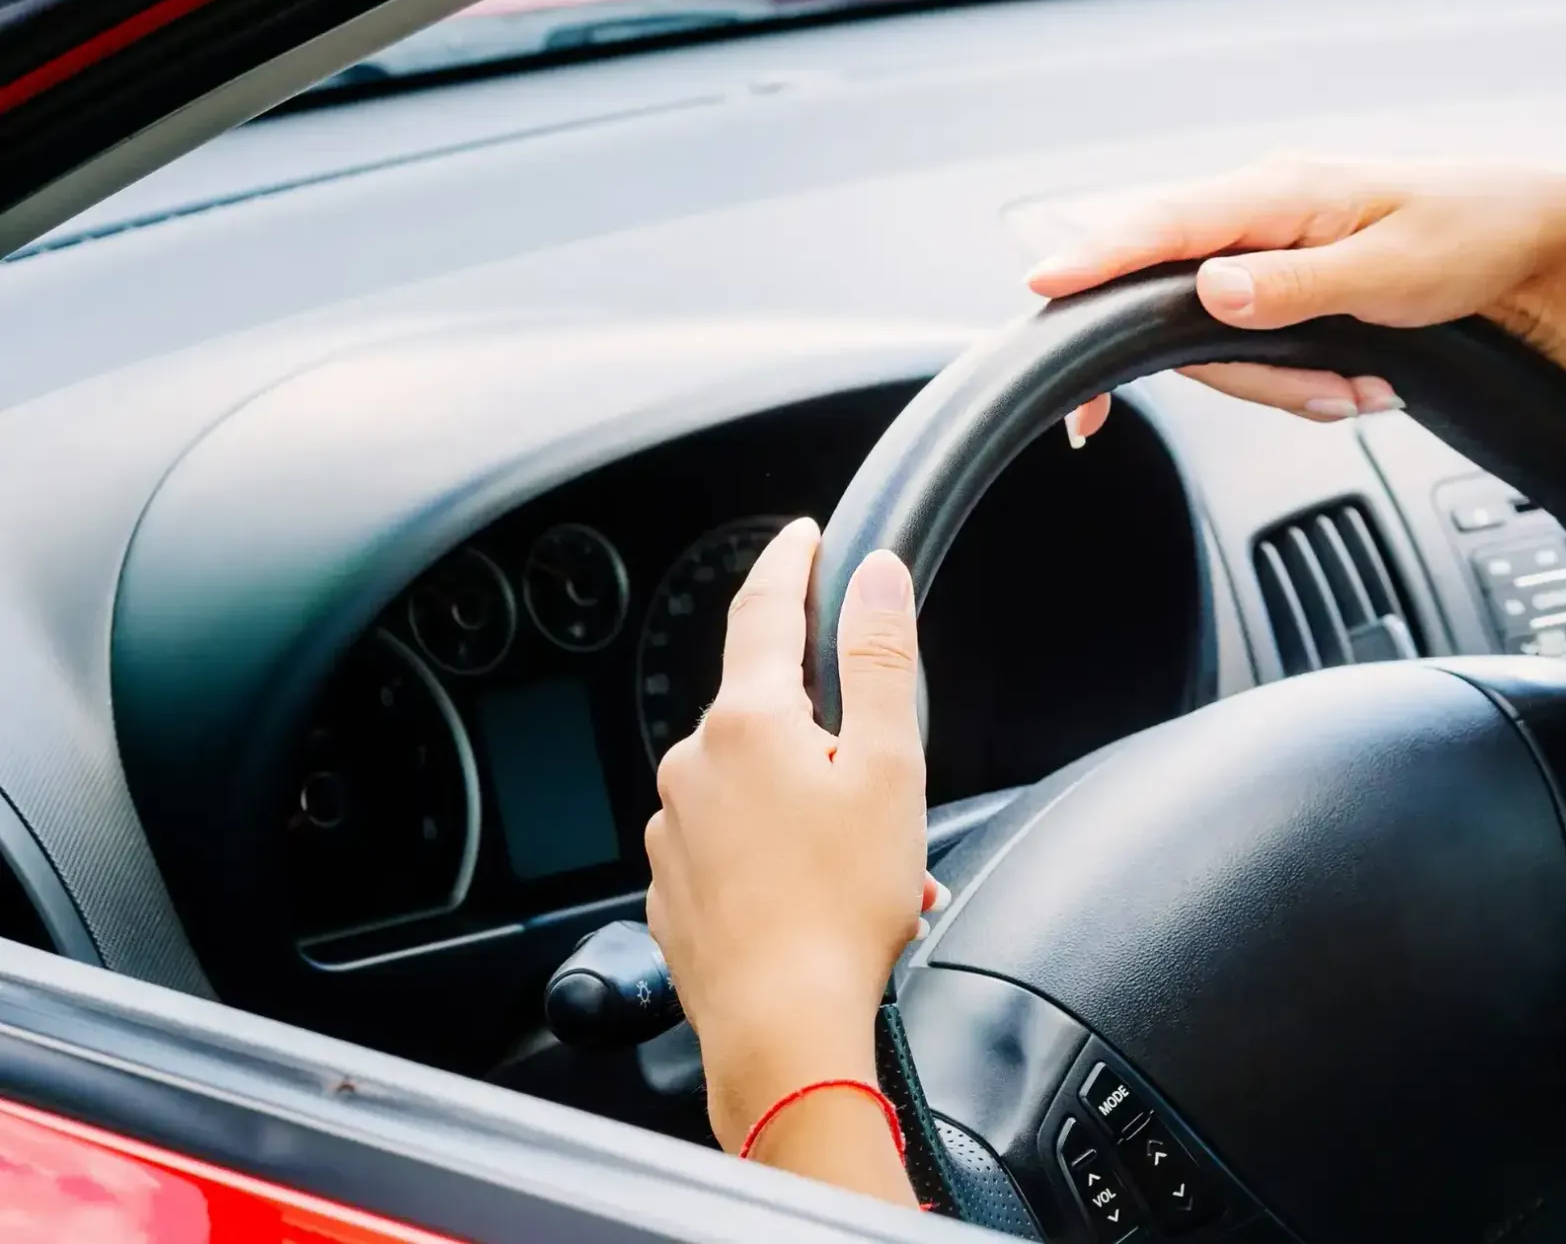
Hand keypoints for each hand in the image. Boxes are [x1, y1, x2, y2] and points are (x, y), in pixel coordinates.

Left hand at [643, 517, 931, 1156]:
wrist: (782, 1029)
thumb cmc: (839, 908)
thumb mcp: (889, 767)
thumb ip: (880, 660)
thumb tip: (875, 576)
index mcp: (748, 721)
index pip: (765, 611)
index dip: (790, 564)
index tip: (802, 538)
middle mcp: (695, 763)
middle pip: (772, 715)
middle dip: (830, 741)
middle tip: (888, 798)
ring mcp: (676, 827)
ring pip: (756, 791)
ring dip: (811, 813)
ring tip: (870, 876)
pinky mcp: (674, 887)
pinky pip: (732, 848)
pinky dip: (779, 861)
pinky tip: (824, 903)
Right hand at [1023, 156, 1565, 442]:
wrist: (1527, 243)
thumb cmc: (1471, 238)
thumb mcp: (1393, 272)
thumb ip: (1295, 285)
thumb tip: (1210, 292)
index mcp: (1278, 192)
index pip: (1163, 224)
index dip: (1096, 258)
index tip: (1046, 287)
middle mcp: (1258, 214)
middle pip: (1178, 308)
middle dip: (1247, 375)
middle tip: (1331, 398)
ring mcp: (1264, 249)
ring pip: (1216, 340)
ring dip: (1286, 384)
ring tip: (1365, 388)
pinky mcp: (1277, 282)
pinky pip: (1248, 344)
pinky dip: (1295, 379)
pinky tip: (1352, 381)